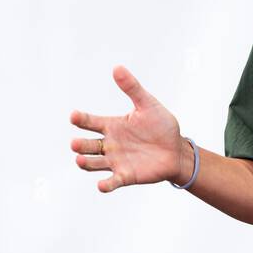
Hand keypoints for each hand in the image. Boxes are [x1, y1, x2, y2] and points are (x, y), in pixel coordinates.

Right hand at [69, 65, 186, 192]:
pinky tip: (102, 185)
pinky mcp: (126, 176)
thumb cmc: (162, 126)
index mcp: (112, 126)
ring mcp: (116, 161)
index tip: (74, 116)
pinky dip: (106, 185)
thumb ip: (132, 88)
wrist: (177, 150)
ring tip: (80, 160)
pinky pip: (113, 182)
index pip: (90, 122)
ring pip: (93, 164)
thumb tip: (117, 68)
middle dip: (80, 145)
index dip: (81, 119)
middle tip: (75, 143)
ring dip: (85, 163)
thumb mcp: (148, 104)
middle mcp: (110, 144)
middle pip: (88, 146)